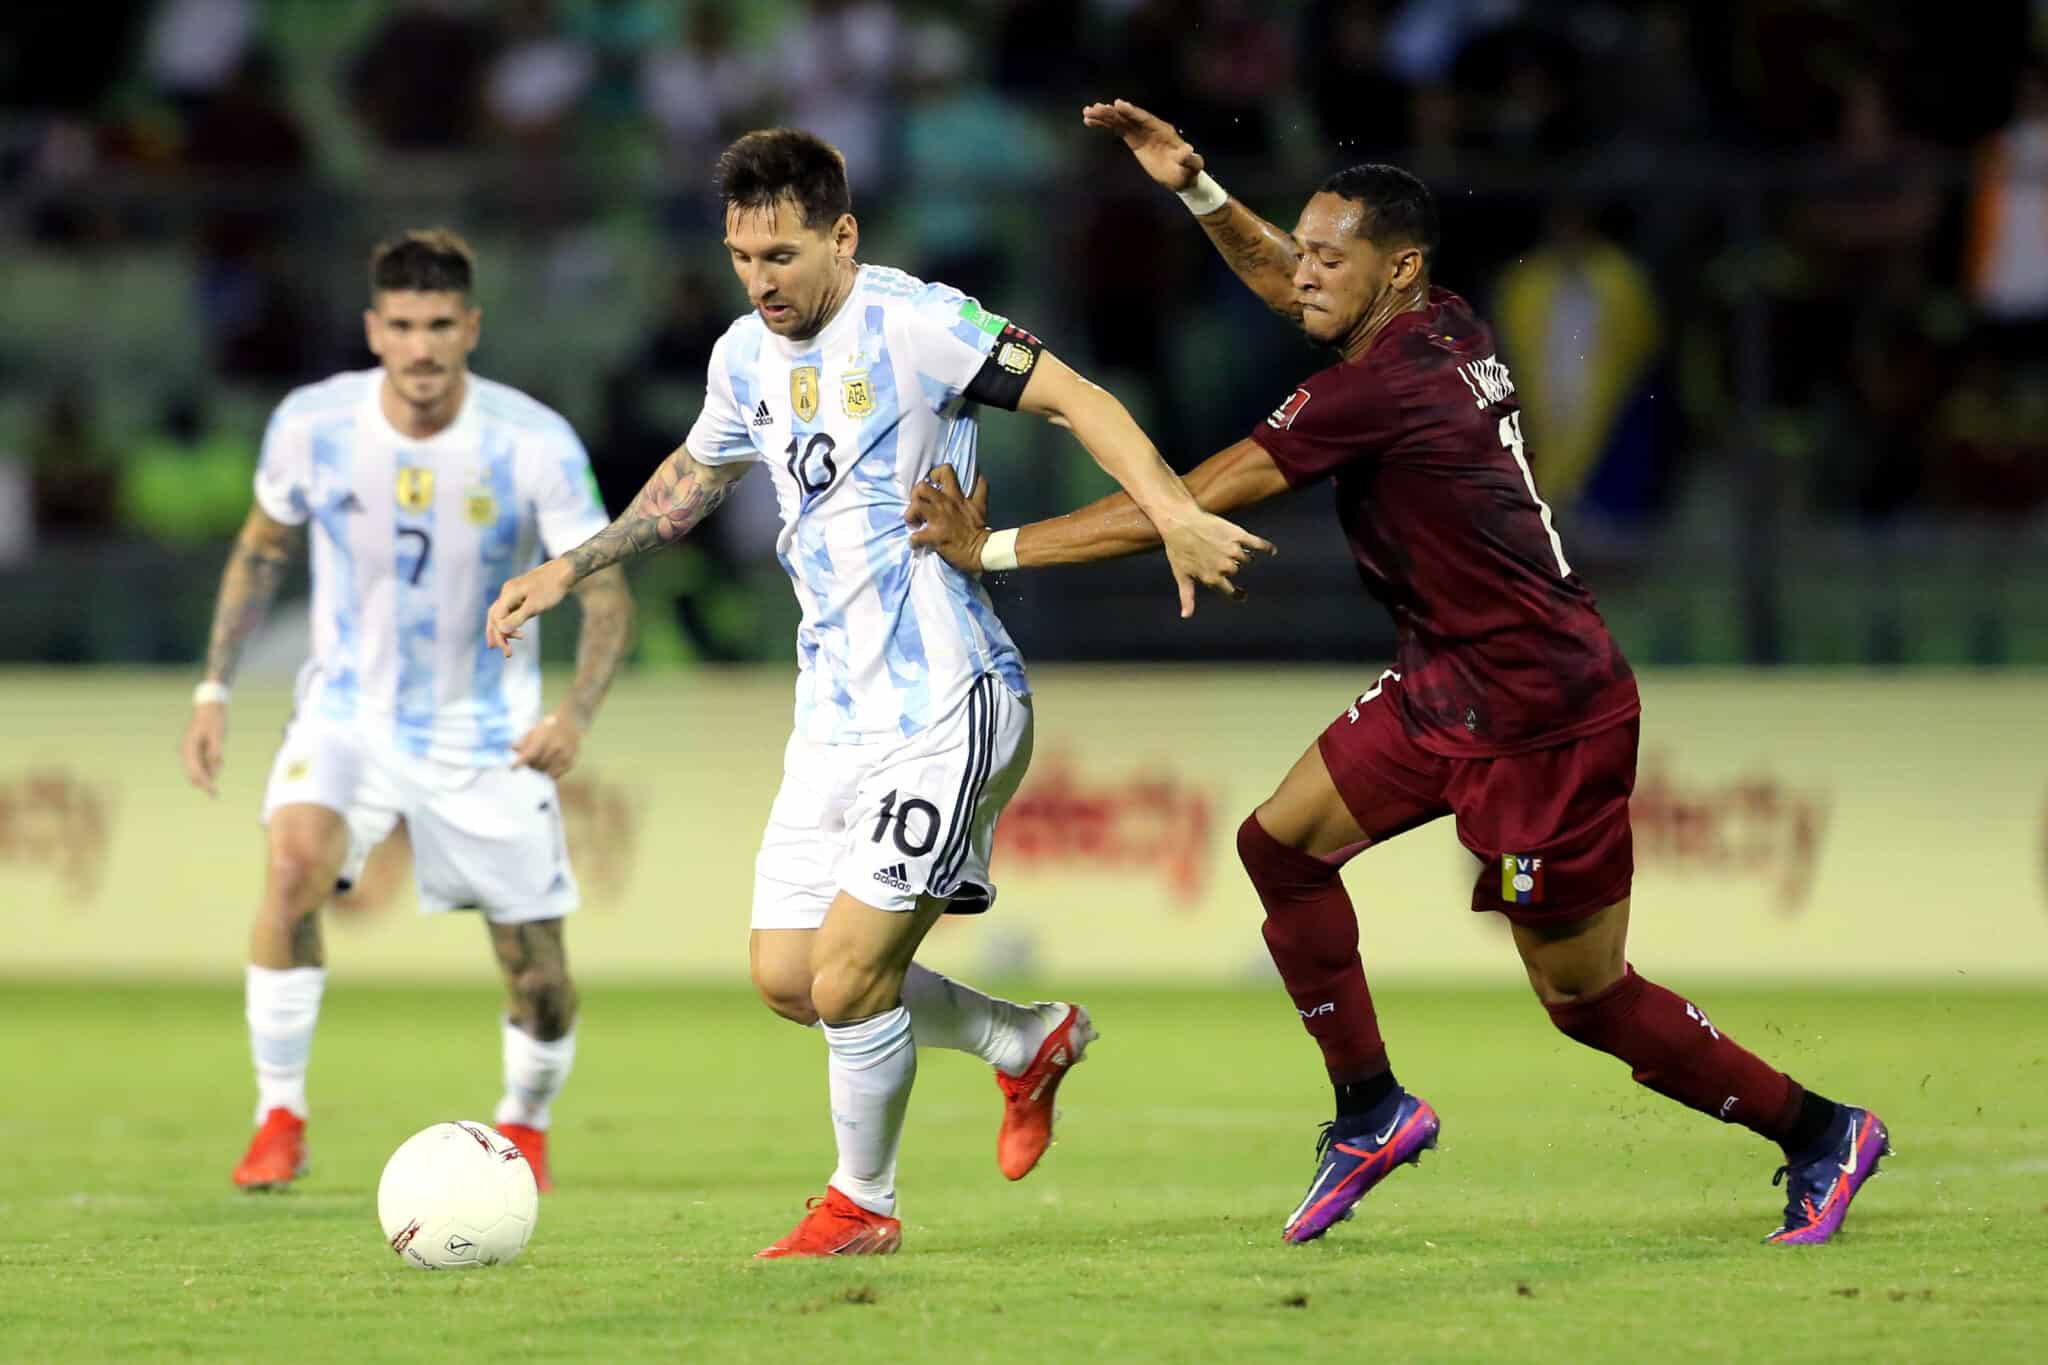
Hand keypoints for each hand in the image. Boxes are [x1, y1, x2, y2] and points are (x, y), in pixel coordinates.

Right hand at [180, 702, 228, 797]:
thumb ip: (215, 753)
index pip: (196, 771)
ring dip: (208, 774)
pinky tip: (217, 763)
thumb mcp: (218, 736)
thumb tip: (215, 770)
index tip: (213, 792)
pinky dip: (210, 767)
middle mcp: (187, 751)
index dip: (205, 783)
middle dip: (204, 783)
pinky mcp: (197, 750)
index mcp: (189, 747)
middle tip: (215, 795)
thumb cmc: (214, 720)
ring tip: (218, 770)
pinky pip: (202, 763)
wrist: (211, 707)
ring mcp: (190, 750)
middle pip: (193, 773)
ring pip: (197, 769)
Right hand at [487, 558, 576, 656]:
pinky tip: (514, 631)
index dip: (500, 634)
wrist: (564, 571)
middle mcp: (507, 592)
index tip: (509, 648)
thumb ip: (517, 618)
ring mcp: (514, 592)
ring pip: (502, 613)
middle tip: (498, 650)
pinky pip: (510, 610)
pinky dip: (510, 622)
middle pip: (494, 615)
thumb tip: (501, 631)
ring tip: (505, 646)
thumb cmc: (551, 589)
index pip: (496, 618)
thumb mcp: (535, 606)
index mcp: (508, 594)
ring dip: (503, 629)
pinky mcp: (522, 594)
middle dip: (496, 634)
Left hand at [512, 707, 581, 778]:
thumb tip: (513, 750)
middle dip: (530, 766)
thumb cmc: (548, 726)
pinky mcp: (571, 762)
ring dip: (539, 770)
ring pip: (546, 772)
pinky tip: (546, 768)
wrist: (570, 721)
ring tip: (537, 764)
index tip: (512, 768)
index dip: (520, 763)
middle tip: (528, 763)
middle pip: (537, 765)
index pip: (530, 754)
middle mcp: (556, 747)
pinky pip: (556, 775)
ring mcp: (565, 756)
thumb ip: (523, 741)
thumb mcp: (534, 730)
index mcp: (545, 738)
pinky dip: (549, 774)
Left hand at [905, 465, 992, 573]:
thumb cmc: (978, 528)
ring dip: (910, 515)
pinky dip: (913, 541)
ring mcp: (938, 520)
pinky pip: (915, 537)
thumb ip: (980, 490)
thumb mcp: (981, 506)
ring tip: (914, 523)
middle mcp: (944, 504)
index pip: (945, 472)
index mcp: (955, 496)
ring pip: (915, 507)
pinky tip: (916, 543)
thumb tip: (980, 476)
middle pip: (921, 487)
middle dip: (915, 495)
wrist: (981, 550)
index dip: (934, 474)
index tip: (932, 484)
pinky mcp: (934, 536)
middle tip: (918, 505)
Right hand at [1082, 98, 1203, 191]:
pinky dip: (1105, 125)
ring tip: (1087, 112)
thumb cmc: (1187, 171)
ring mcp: (1141, 133)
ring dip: (1104, 116)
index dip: (1132, 112)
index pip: (1145, 119)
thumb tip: (1188, 151)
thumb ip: (1189, 159)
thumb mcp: (1192, 166)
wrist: (1181, 176)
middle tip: (1095, 108)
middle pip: (1129, 117)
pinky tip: (1091, 122)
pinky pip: (1118, 129)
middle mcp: (1150, 128)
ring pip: (1121, 121)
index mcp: (1163, 131)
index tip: (1118, 104)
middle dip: (1112, 112)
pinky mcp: (1134, 140)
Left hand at [1156, 506, 1276, 618]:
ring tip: (1229, 545)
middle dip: (1232, 565)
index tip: (1243, 596)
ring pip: (1247, 558)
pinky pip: (1258, 544)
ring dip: (1243, 554)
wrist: (1180, 522)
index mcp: (1212, 578)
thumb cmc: (1177, 549)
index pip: (1231, 592)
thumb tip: (1186, 616)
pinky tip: (1271, 551)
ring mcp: (1233, 551)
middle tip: (1218, 553)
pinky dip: (1266, 548)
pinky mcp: (1238, 535)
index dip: (1237, 594)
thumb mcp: (1181, 575)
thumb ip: (1187, 597)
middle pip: (1237, 570)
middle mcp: (1225, 567)